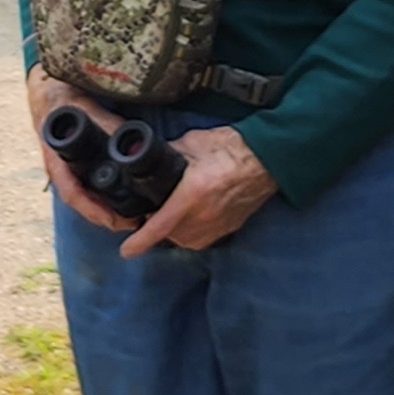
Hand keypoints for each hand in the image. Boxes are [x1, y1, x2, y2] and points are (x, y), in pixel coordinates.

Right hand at [26, 70, 136, 233]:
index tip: (114, 220)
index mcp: (57, 158)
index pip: (72, 193)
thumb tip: (131, 142)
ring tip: (131, 217)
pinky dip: (101, 199)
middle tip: (133, 223)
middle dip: (104, 217)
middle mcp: (59, 170)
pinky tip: (118, 201)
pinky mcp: (73, 167)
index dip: (93, 210)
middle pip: (80, 203)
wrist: (48, 92)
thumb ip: (107, 124)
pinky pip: (85, 188)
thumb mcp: (85, 108)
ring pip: (83, 198)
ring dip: (104, 210)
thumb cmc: (64, 100)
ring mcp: (65, 170)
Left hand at [119, 124, 279, 257]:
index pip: (159, 227)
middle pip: (169, 235)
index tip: (126, 251)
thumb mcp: (191, 144)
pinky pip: (203, 238)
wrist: (268, 158)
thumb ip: (168, 153)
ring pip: (186, 240)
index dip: (139, 242)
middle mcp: (203, 216)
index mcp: (191, 195)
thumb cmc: (231, 148)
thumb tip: (147, 155)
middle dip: (157, 227)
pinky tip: (192, 216)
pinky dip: (193, 231)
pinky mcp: (230, 228)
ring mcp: (218, 225)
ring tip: (172, 213)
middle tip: (151, 211)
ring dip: (176, 231)